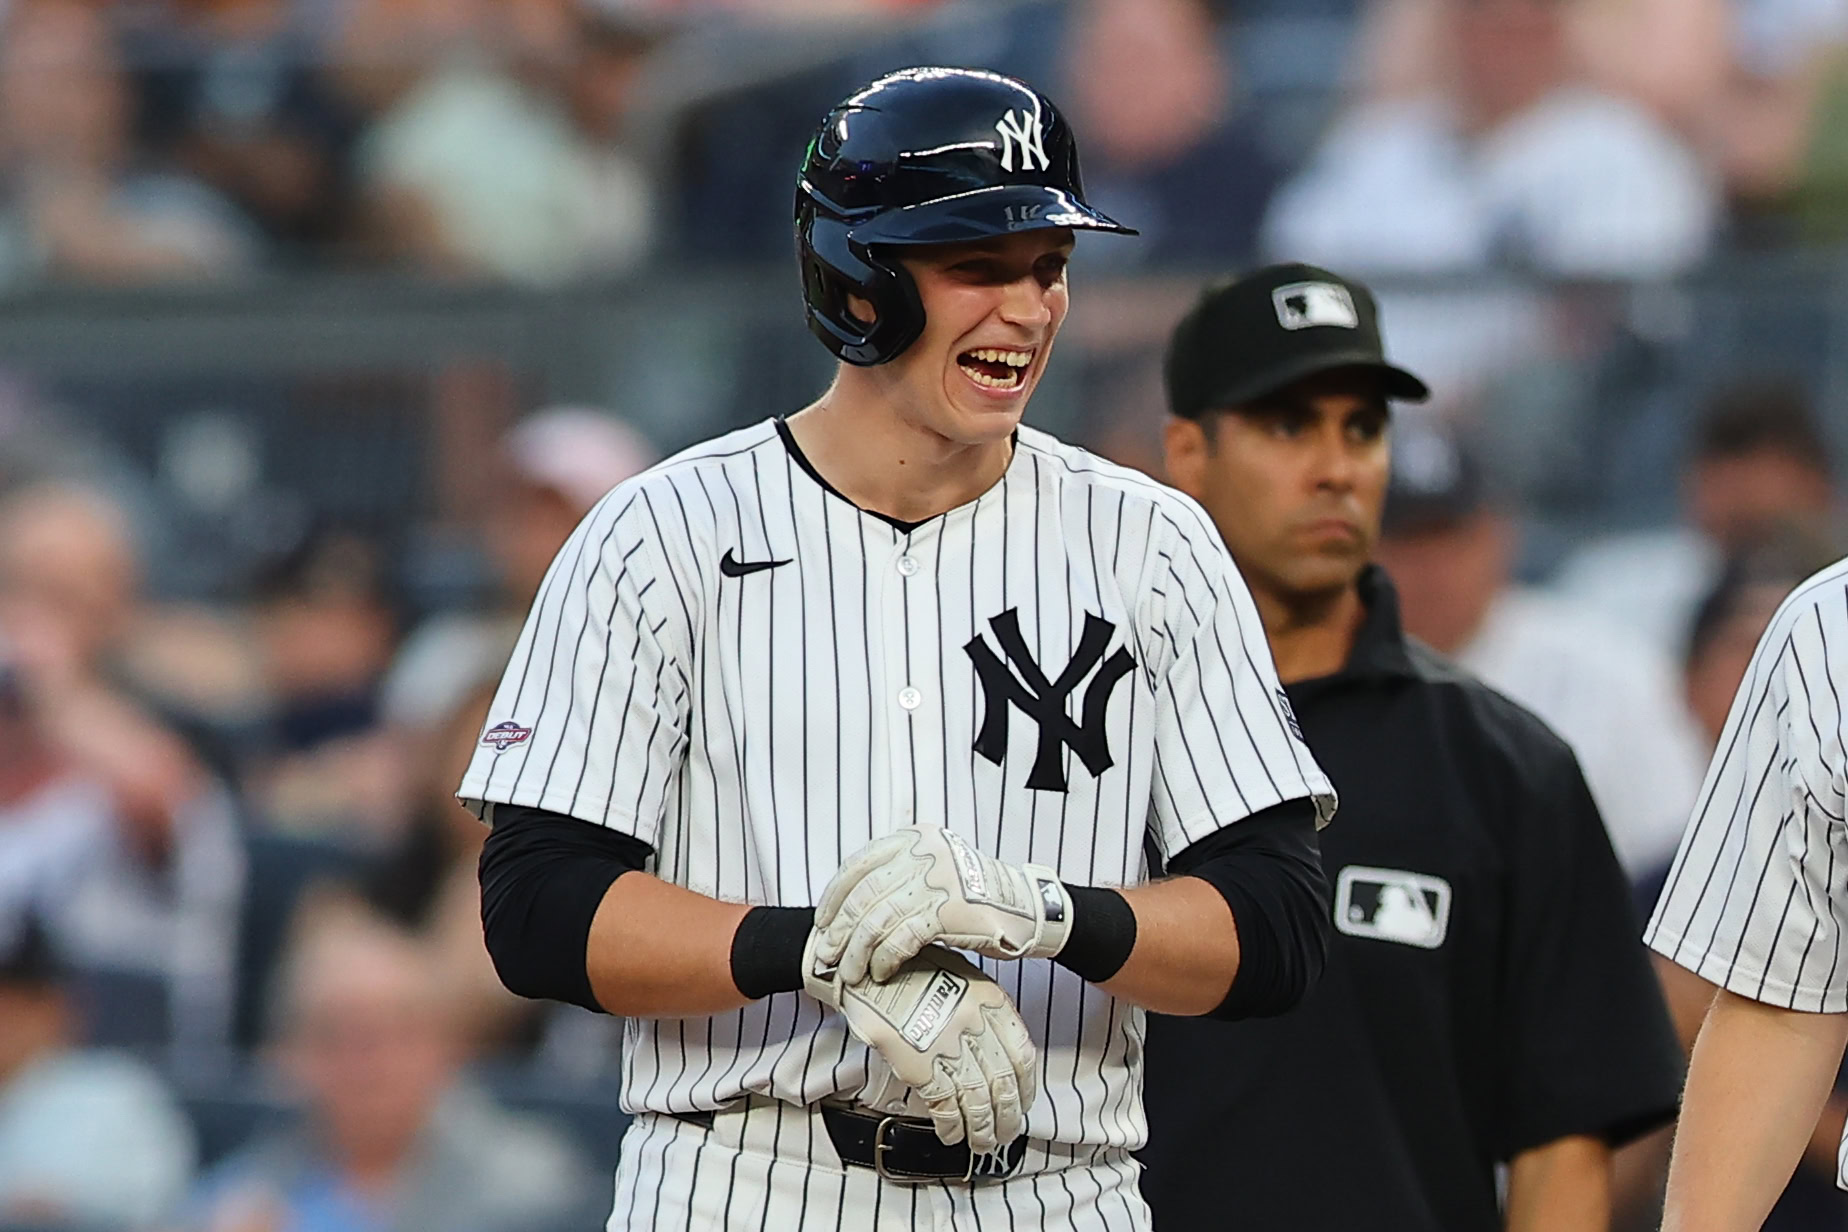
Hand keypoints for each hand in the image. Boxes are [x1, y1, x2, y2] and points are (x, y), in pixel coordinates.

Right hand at [804, 933, 1037, 1151]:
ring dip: (982, 1129)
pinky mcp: (919, 1064)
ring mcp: (947, 1045)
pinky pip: (943, 1105)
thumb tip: (996, 1044)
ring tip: (982, 1142)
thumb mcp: (959, 974)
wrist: (869, 970)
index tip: (1023, 1102)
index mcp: (989, 1001)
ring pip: (978, 1100)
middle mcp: (974, 1024)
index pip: (1022, 1055)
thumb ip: (981, 1008)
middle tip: (1005, 1132)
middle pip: (1004, 1084)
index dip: (1026, 1088)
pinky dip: (951, 1126)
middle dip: (1008, 1117)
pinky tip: (951, 1134)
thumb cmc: (909, 968)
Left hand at [814, 825, 1071, 982]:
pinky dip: (885, 958)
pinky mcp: (949, 910)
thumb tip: (851, 908)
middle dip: (839, 930)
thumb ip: (899, 876)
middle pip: (864, 895)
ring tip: (849, 973)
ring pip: (878, 920)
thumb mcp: (936, 867)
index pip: (858, 865)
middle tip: (826, 956)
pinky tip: (880, 972)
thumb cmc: (975, 897)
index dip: (834, 897)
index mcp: (914, 838)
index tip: (822, 923)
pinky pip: (903, 938)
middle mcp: (923, 852)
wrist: (1026, 907)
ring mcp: (936, 880)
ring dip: (857, 951)